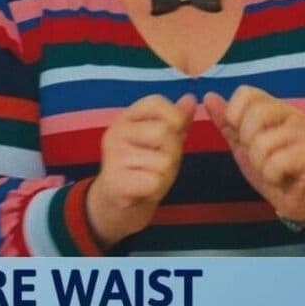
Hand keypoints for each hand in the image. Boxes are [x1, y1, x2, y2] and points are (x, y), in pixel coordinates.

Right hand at [86, 93, 196, 248]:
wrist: (114, 207)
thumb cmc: (142, 170)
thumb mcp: (161, 142)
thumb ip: (177, 121)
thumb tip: (191, 98)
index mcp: (126, 117)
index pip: (156, 102)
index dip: (174, 118)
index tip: (170, 136)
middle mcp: (116, 131)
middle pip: (164, 132)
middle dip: (173, 152)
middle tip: (158, 164)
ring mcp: (113, 156)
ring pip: (163, 160)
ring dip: (165, 174)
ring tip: (149, 178)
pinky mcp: (114, 181)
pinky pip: (154, 181)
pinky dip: (155, 190)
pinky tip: (142, 191)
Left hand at [204, 86, 304, 223]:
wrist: (299, 196)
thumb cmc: (270, 165)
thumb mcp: (242, 143)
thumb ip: (226, 122)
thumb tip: (208, 96)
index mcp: (272, 106)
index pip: (246, 92)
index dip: (233, 114)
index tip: (238, 133)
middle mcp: (291, 113)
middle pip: (255, 114)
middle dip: (246, 141)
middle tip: (257, 154)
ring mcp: (303, 133)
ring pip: (263, 143)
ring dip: (259, 163)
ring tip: (270, 168)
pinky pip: (276, 163)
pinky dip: (271, 175)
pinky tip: (280, 177)